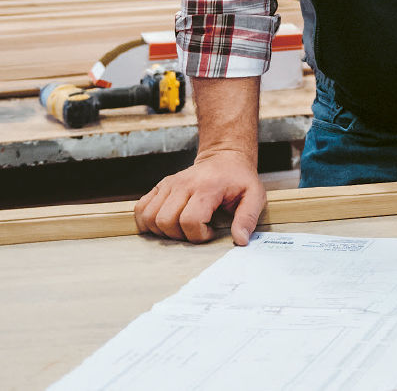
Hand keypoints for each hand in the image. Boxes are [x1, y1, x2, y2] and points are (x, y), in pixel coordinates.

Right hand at [134, 148, 265, 245]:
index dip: (199, 235)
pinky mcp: (161, 186)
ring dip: (162, 231)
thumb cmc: (238, 178)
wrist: (225, 157)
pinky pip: (141, 208)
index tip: (210, 231)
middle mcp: (184, 183)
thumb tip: (240, 240)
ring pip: (150, 217)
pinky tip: (165, 223)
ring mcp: (170, 184)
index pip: (190, 220)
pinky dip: (146, 221)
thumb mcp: (254, 195)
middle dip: (179, 236)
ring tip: (181, 228)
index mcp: (207, 186)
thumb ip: (248, 217)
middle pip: (166, 221)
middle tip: (195, 230)